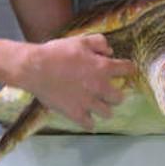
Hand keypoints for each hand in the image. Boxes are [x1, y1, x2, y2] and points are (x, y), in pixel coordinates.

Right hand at [21, 34, 136, 129]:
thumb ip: (99, 43)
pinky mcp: (74, 113)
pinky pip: (89, 125)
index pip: (127, 69)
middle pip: (119, 97)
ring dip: (104, 109)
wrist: (36, 68)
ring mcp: (88, 102)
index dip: (128, 69)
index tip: (125, 70)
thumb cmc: (58, 52)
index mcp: (103, 67)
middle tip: (109, 92)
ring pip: (107, 113)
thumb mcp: (81, 40)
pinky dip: (89, 122)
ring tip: (98, 106)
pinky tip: (86, 118)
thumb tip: (110, 52)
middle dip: (116, 94)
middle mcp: (100, 87)